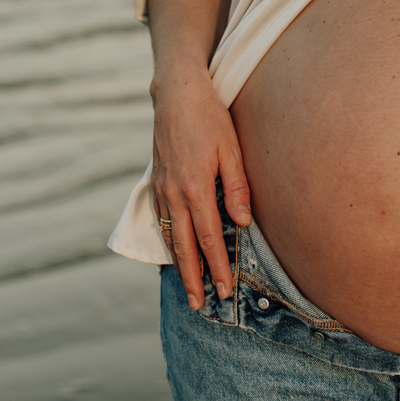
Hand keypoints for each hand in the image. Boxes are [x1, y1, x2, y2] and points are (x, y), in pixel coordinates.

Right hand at [150, 66, 251, 310]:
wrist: (176, 95)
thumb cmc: (209, 119)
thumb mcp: (231, 149)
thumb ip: (237, 188)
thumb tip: (243, 223)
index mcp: (195, 187)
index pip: (209, 238)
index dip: (217, 266)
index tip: (224, 289)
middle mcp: (174, 193)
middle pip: (185, 246)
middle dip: (194, 278)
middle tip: (200, 305)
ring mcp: (161, 189)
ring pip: (171, 237)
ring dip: (180, 265)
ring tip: (188, 289)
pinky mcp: (156, 183)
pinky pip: (162, 221)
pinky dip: (169, 242)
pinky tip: (175, 254)